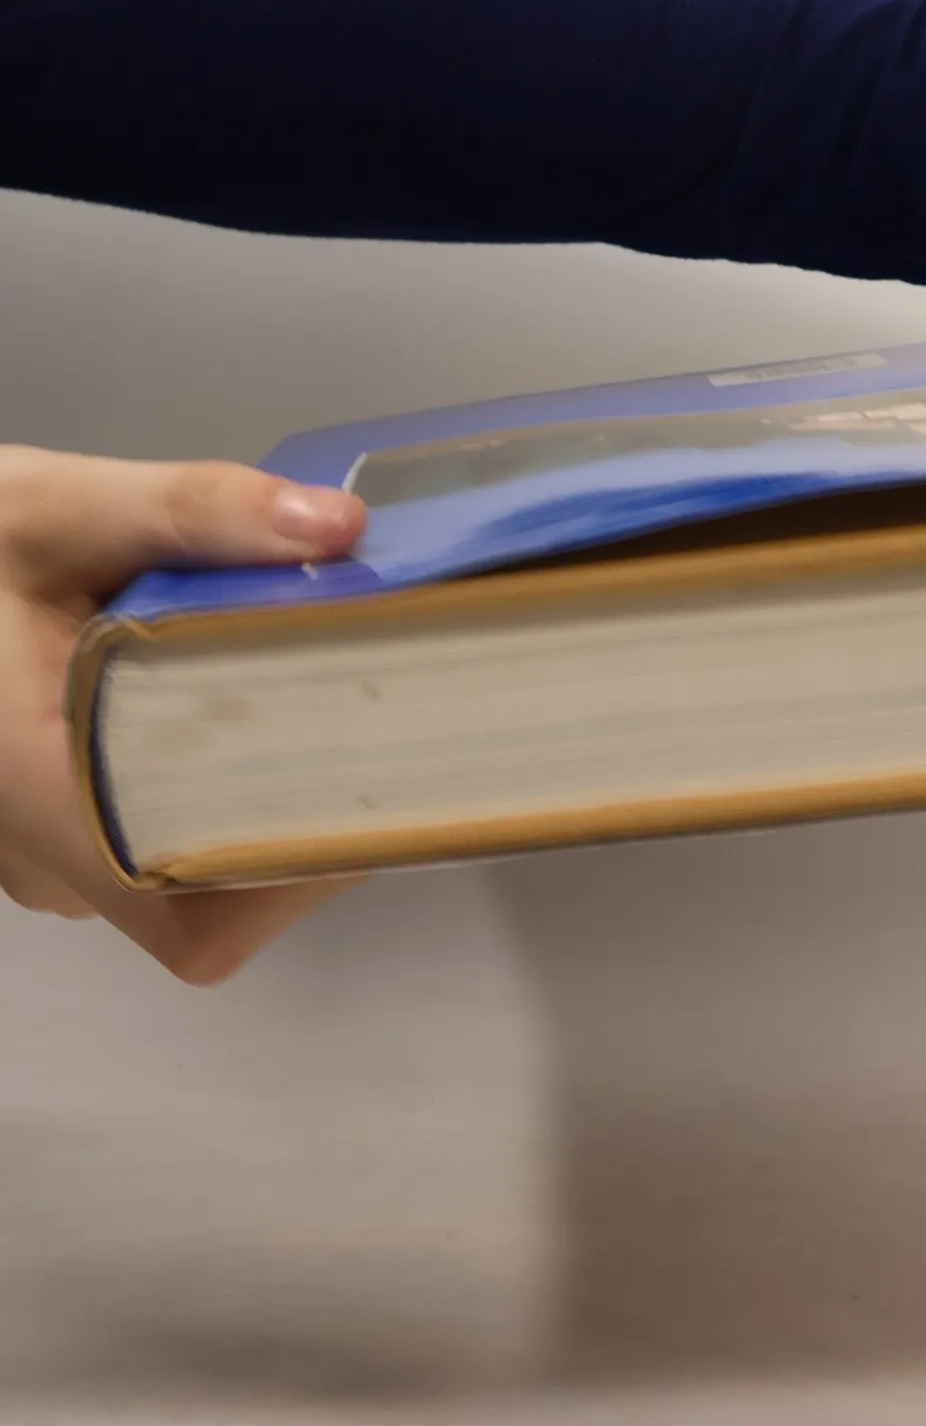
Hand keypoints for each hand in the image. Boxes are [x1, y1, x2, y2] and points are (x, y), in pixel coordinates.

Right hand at [0, 447, 364, 983]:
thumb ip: (193, 511)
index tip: (384, 781)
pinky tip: (269, 713)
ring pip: (192, 876)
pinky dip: (225, 790)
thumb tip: (339, 526)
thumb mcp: (52, 510)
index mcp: (34, 799)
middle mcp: (45, 862)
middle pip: (214, 901)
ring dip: (271, 802)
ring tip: (339, 708)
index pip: (197, 915)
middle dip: (310, 821)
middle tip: (389, 723)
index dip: (301, 871)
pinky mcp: (60, 835)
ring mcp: (49, 861)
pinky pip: (161, 841)